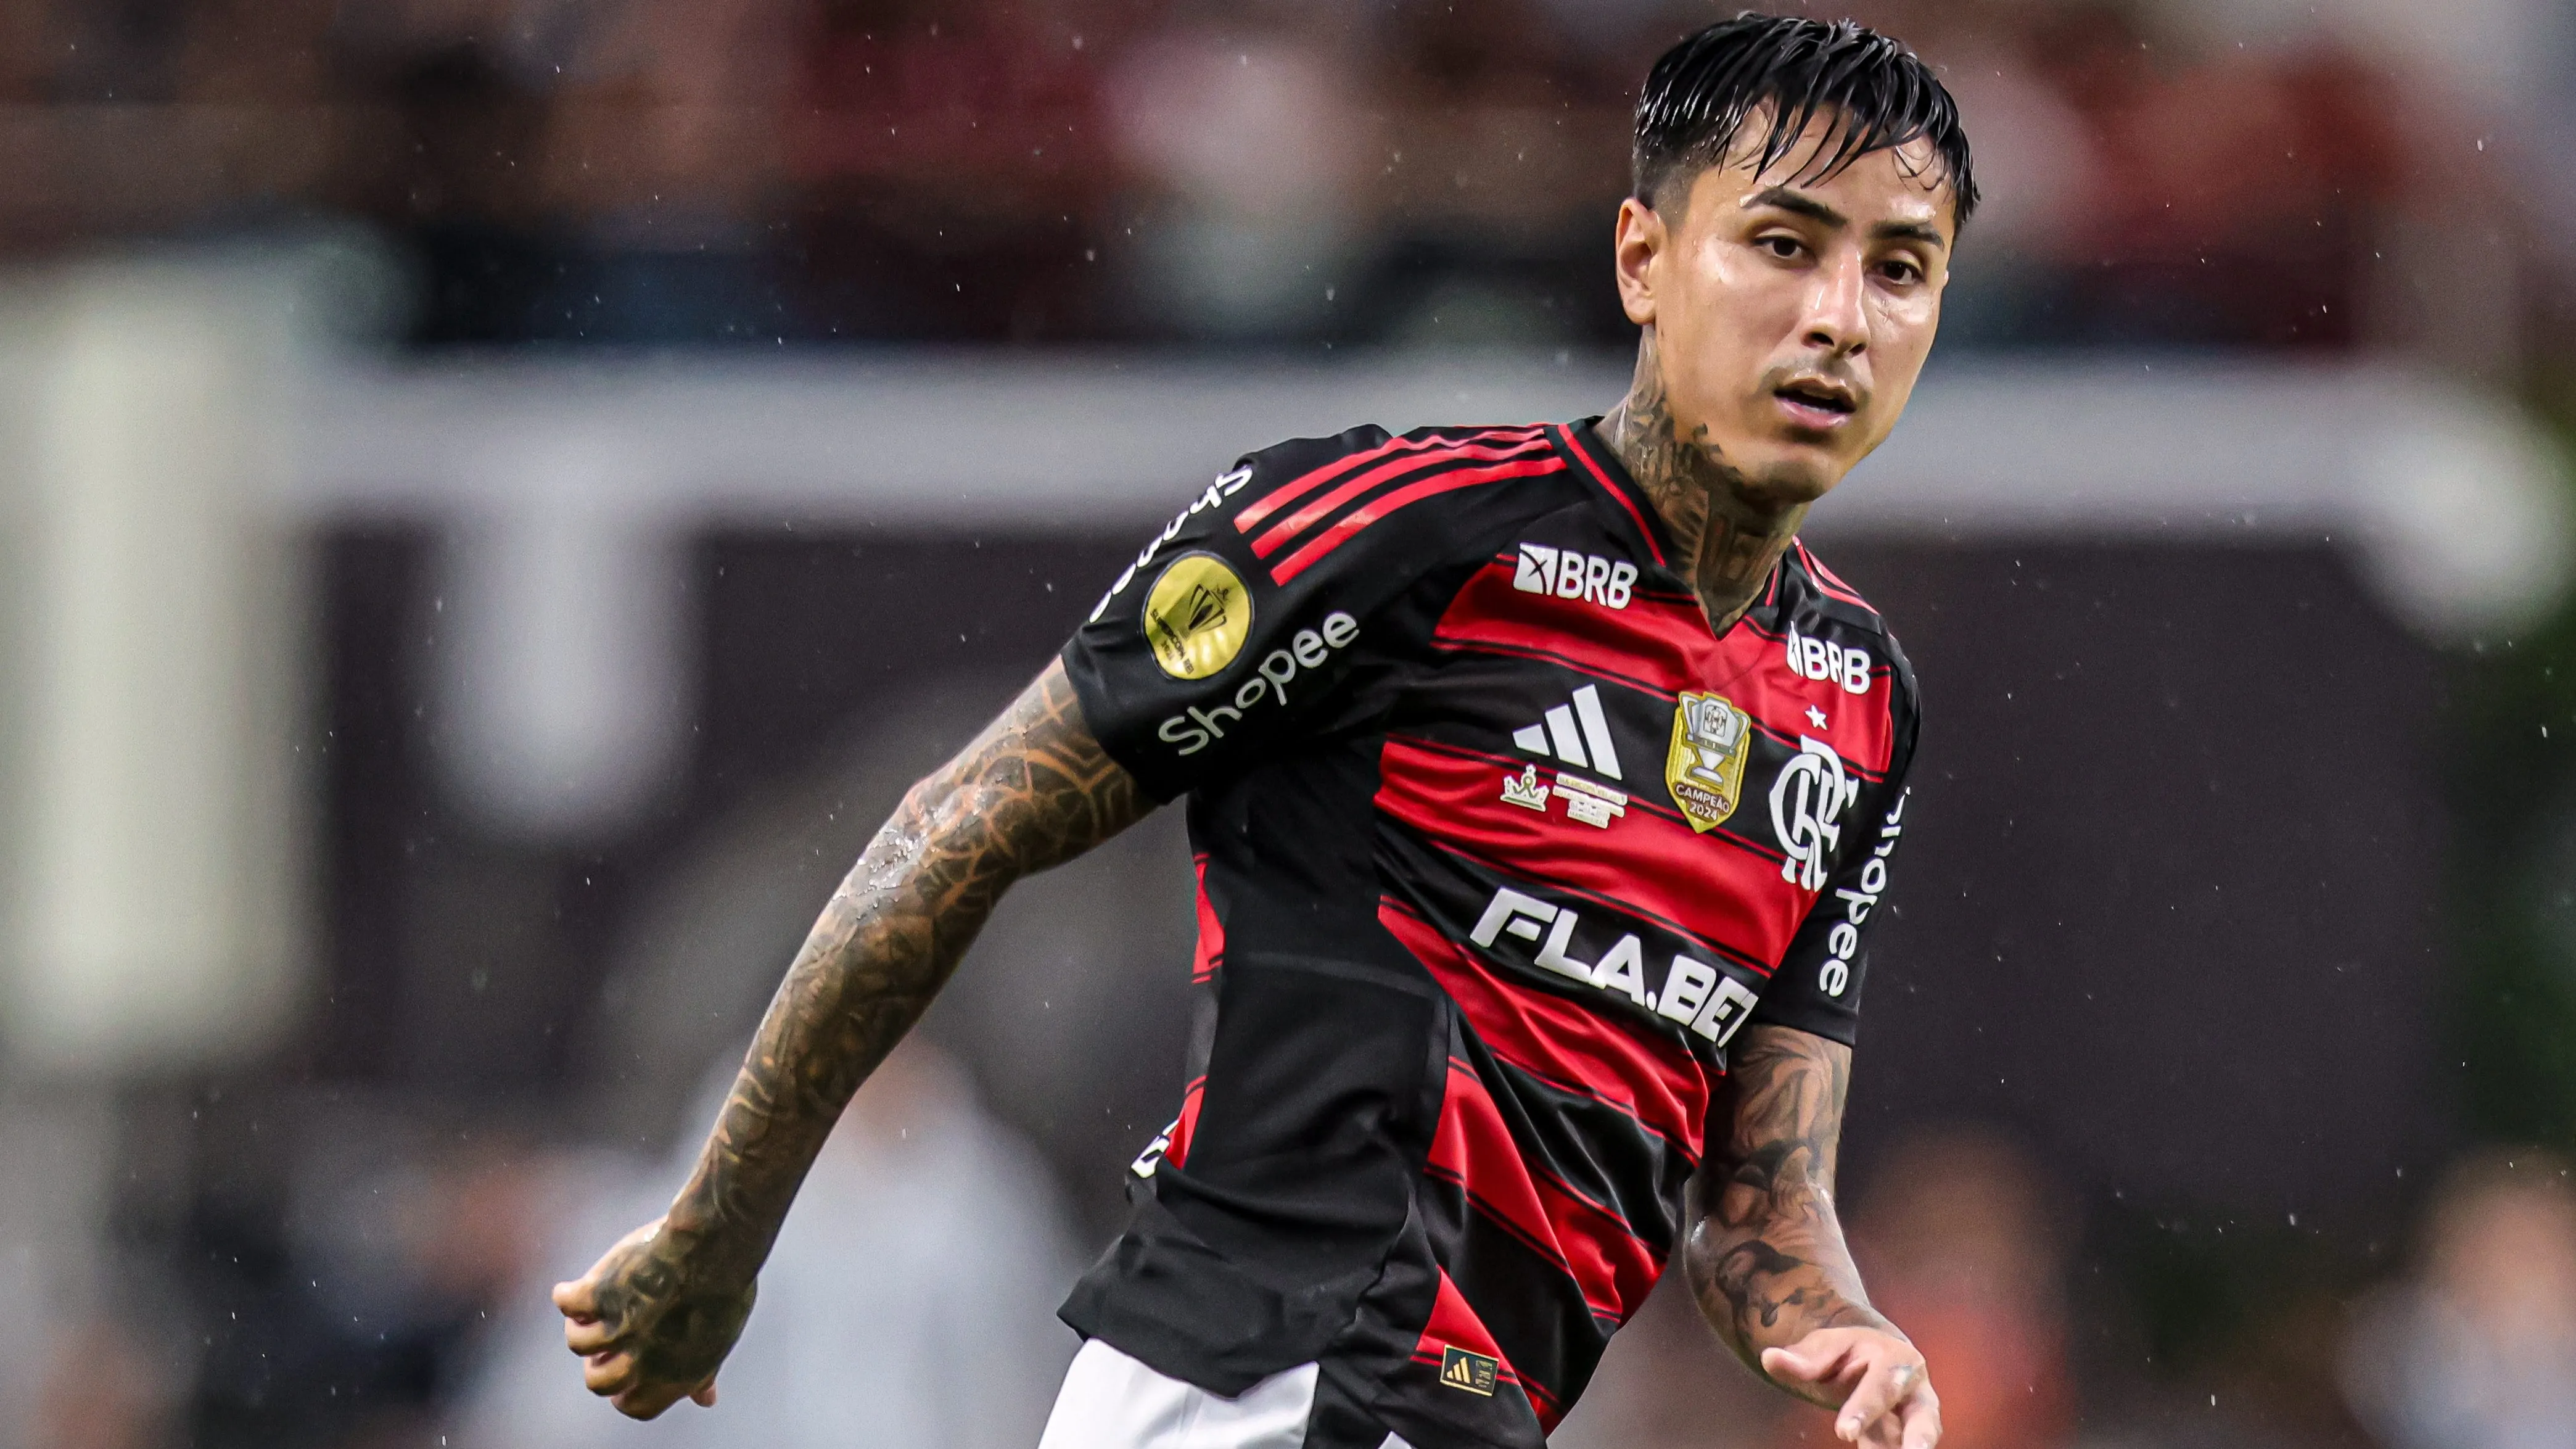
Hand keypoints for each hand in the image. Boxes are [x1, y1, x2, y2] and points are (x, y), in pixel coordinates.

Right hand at [552, 1217, 758, 1419]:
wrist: (719, 1240)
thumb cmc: (725, 1283)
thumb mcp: (720, 1337)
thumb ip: (703, 1370)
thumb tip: (706, 1401)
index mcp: (674, 1376)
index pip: (635, 1405)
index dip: (626, 1389)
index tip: (626, 1365)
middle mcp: (643, 1361)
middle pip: (598, 1381)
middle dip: (599, 1363)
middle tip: (607, 1339)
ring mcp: (620, 1328)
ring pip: (578, 1341)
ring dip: (581, 1324)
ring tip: (593, 1308)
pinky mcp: (601, 1295)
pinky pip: (567, 1303)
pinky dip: (566, 1294)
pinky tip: (574, 1287)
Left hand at [1761, 1327, 1938, 1448]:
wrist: (1873, 1354)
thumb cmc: (1846, 1353)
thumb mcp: (1825, 1347)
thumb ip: (1802, 1358)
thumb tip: (1770, 1358)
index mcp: (1896, 1359)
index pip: (1881, 1386)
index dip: (1864, 1409)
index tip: (1844, 1432)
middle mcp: (1916, 1389)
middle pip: (1924, 1416)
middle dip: (1918, 1437)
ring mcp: (1919, 1417)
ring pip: (1924, 1437)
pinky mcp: (1910, 1439)